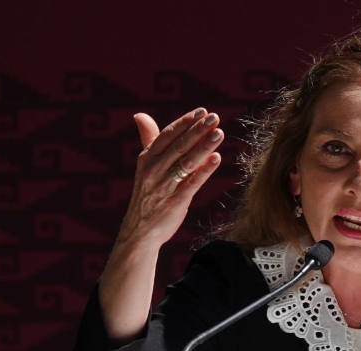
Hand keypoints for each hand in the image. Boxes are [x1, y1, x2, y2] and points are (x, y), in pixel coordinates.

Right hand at [118, 108, 224, 249]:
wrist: (140, 230)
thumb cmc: (148, 194)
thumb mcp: (145, 166)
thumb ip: (148, 140)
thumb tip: (140, 115)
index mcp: (147, 158)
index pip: (167, 135)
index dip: (185, 122)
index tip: (202, 111)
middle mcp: (154, 169)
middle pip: (178, 145)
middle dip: (197, 130)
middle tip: (214, 117)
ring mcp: (164, 185)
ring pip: (186, 162)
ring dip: (204, 146)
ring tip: (219, 133)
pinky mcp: (175, 201)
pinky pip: (192, 183)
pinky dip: (204, 170)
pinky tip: (217, 158)